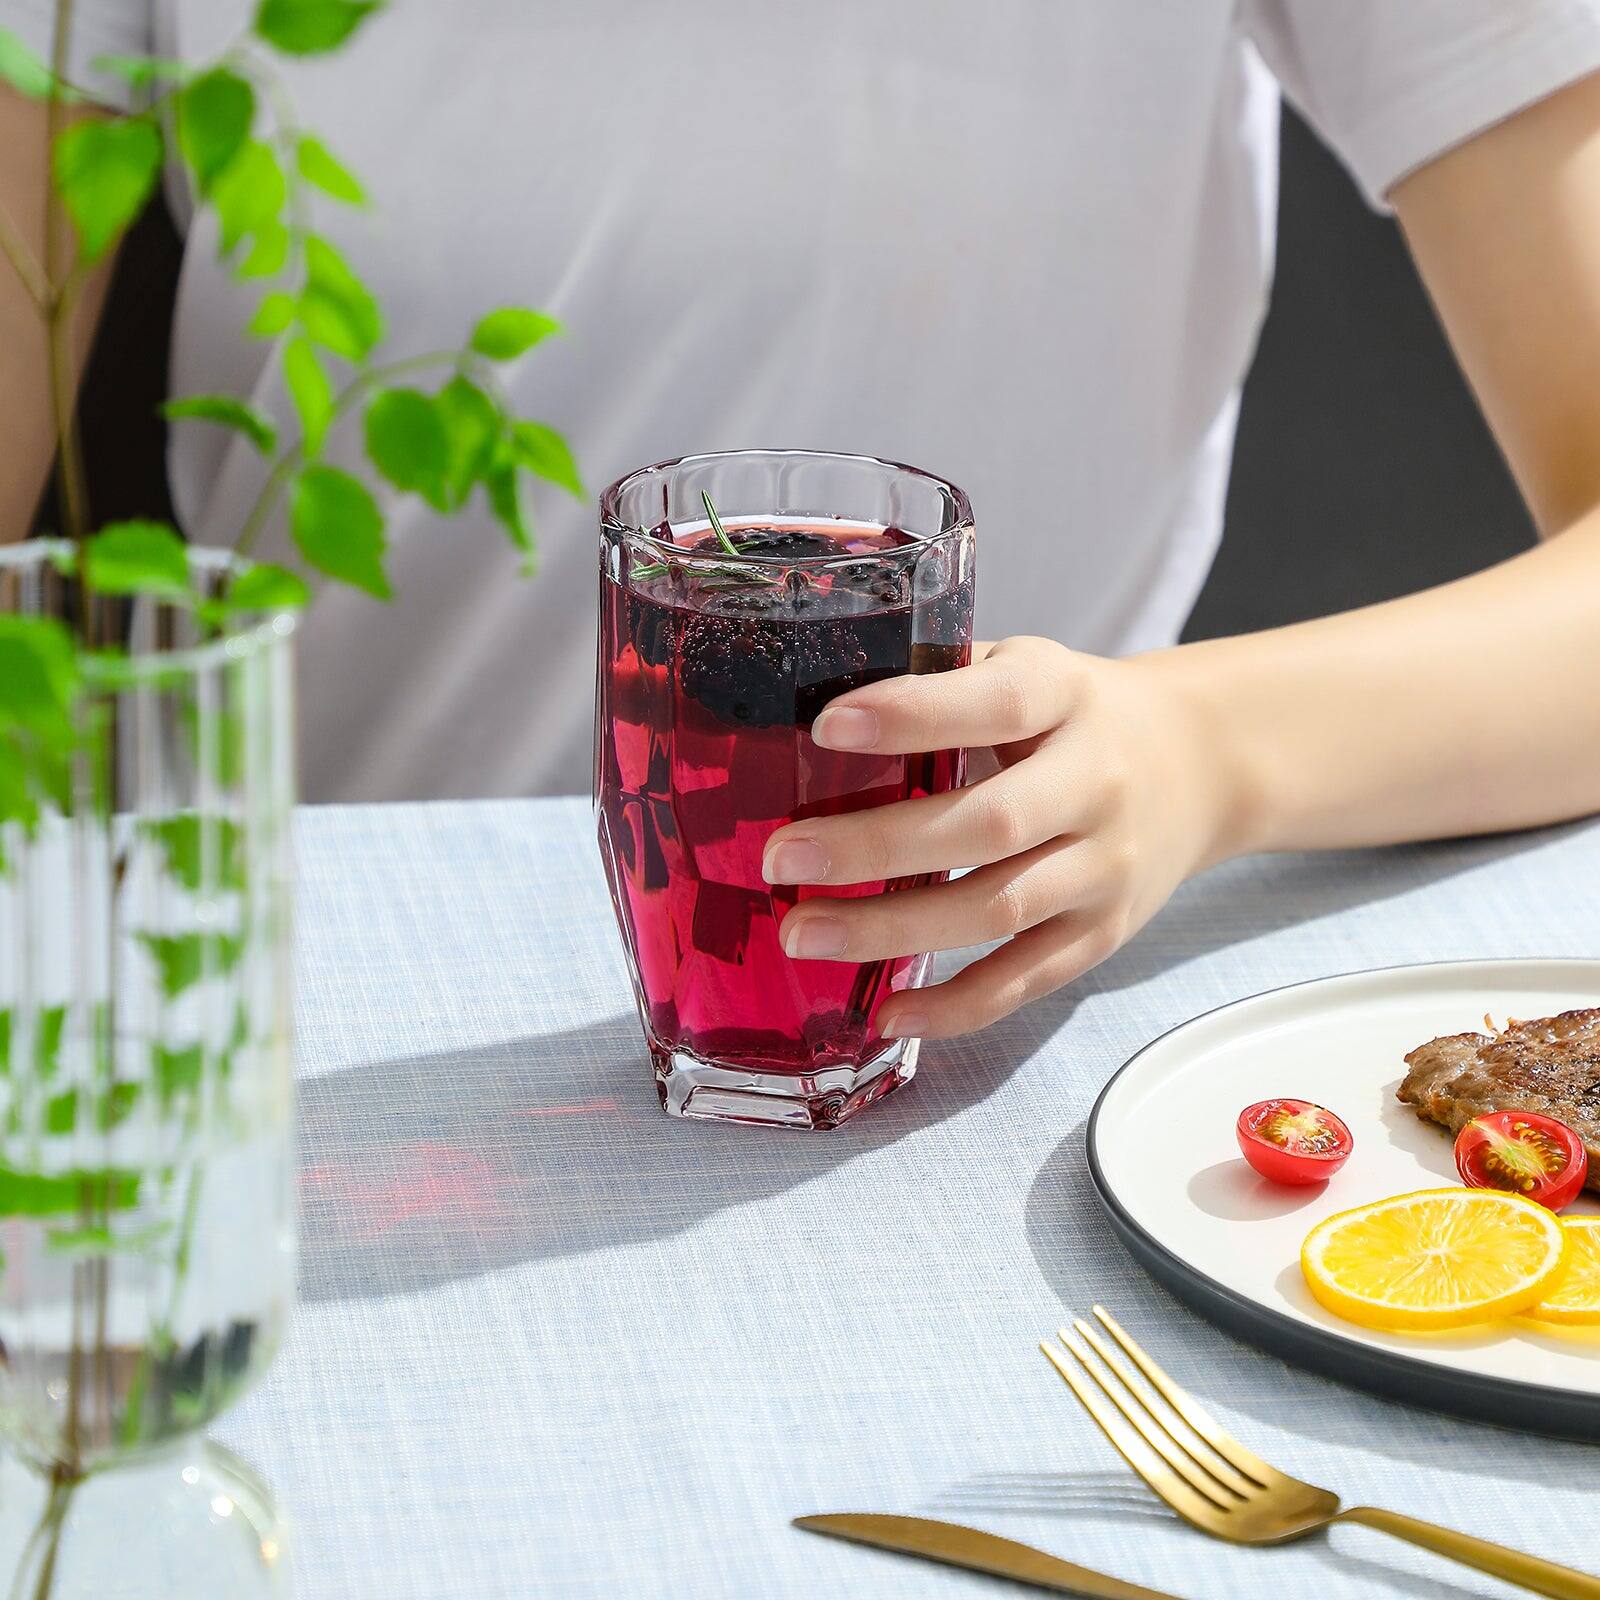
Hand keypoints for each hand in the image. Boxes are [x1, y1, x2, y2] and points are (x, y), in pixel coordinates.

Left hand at [761, 636, 1235, 1037]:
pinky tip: (885, 1010)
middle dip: (877, 846)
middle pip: (988, 824)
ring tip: (803, 934)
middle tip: (782, 857)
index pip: (994, 702)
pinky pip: (1025, 979)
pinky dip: (955, 1006)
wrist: (1197, 766)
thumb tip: (808, 697)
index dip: (912, 715)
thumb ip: (942, 678)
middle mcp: (1096, 782)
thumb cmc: (1073, 714)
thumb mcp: (1026, 667)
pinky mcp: (1103, 933)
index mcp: (1065, 695)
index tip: (827, 726)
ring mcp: (1105, 866)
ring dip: (894, 930)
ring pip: (997, 909)